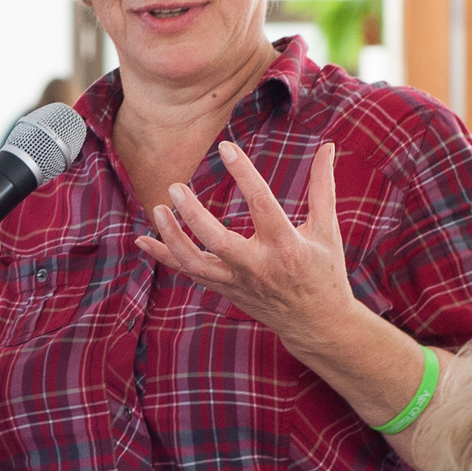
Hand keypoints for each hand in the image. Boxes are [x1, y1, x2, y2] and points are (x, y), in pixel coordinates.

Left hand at [136, 141, 354, 346]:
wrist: (316, 323)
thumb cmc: (324, 272)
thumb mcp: (327, 230)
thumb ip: (322, 187)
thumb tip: (328, 147)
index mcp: (286, 246)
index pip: (262, 204)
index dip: (243, 174)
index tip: (226, 147)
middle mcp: (258, 266)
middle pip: (218, 242)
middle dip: (193, 216)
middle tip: (176, 187)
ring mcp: (237, 281)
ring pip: (196, 263)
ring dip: (171, 238)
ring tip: (158, 209)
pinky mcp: (224, 289)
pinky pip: (188, 273)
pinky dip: (164, 257)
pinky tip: (143, 239)